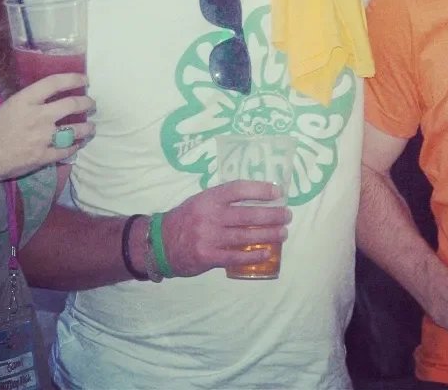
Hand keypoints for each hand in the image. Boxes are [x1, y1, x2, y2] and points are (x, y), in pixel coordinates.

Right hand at [0, 74, 94, 193]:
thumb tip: (45, 97)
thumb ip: (28, 101)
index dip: (74, 78)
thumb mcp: (7, 107)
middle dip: (87, 103)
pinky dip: (75, 146)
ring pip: (76, 129)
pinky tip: (77, 144)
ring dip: (87, 127)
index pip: (55, 83)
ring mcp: (43, 137)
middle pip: (72, 104)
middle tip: (91, 104)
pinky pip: (67, 150)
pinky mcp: (43, 156)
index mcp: (25, 100)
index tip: (85, 79)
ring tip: (91, 127)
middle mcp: (38, 116)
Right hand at [159, 181, 290, 275]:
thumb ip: (223, 199)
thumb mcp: (201, 201)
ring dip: (269, 235)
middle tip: (287, 215)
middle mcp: (210, 216)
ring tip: (283, 233)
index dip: (260, 189)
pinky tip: (267, 253)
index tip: (277, 192)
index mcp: (209, 198)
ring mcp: (209, 237)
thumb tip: (256, 198)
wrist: (160, 244)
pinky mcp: (208, 257)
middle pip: (247, 215)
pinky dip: (254, 255)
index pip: (238, 189)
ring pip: (246, 236)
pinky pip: (236, 256)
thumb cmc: (186, 219)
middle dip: (272, 215)